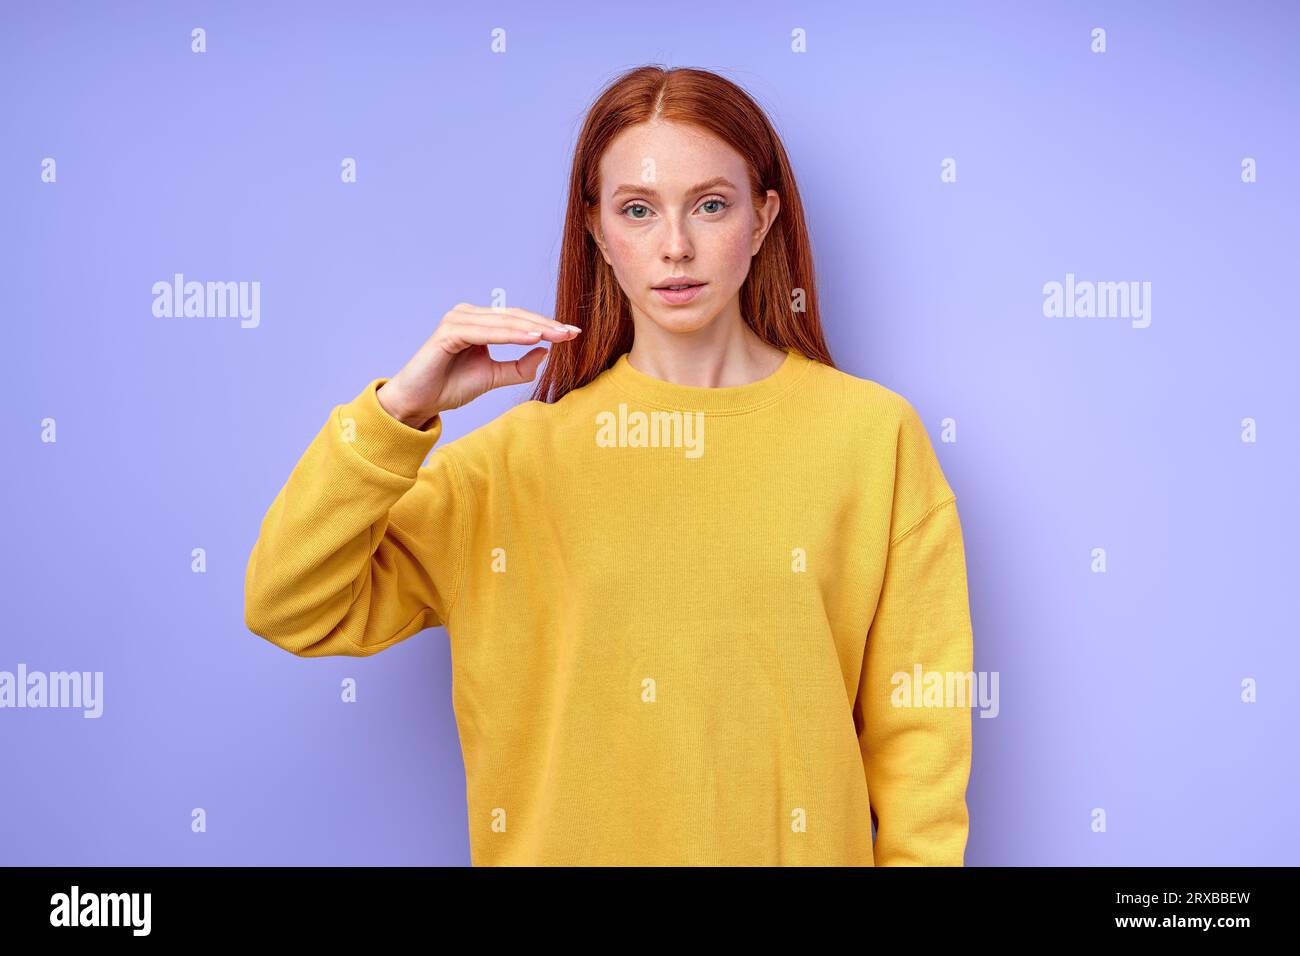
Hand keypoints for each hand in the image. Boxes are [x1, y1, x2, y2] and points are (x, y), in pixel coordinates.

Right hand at [376, 304, 580, 427]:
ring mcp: (457, 320)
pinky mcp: (448, 332)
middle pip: (514, 316)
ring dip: (531, 327)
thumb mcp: (494, 377)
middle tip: (571, 332)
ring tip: (557, 334)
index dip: (546, 325)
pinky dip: (509, 335)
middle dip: (545, 324)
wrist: (419, 402)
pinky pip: (485, 331)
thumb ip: (519, 367)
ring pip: (503, 322)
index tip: (573, 333)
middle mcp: (468, 315)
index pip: (518, 320)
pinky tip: (531, 338)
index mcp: (479, 322)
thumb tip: (545, 352)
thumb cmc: (451, 387)